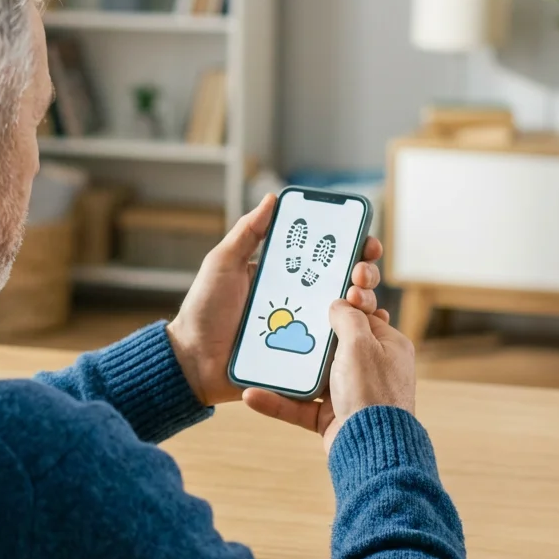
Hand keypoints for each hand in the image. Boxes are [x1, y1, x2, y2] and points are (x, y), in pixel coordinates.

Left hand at [167, 194, 384, 406]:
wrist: (193, 360)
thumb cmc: (204, 310)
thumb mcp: (223, 264)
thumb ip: (247, 233)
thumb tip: (271, 198)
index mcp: (285, 277)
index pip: (327, 258)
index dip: (352, 248)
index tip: (365, 241)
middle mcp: (301, 301)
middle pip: (346, 285)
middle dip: (364, 275)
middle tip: (361, 274)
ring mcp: (305, 331)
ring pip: (348, 317)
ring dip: (364, 304)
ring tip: (356, 300)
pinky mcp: (303, 359)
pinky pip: (335, 350)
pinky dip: (355, 342)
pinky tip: (364, 334)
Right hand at [242, 300, 415, 453]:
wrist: (371, 450)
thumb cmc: (372, 392)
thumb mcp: (360, 344)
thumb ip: (348, 317)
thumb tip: (339, 303)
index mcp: (387, 346)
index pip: (362, 316)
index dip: (342, 303)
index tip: (320, 291)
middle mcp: (371, 368)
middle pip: (334, 343)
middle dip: (308, 333)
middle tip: (284, 317)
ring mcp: (350, 394)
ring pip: (312, 375)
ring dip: (286, 369)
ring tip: (260, 354)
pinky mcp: (331, 417)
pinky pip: (299, 405)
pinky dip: (277, 401)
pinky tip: (251, 395)